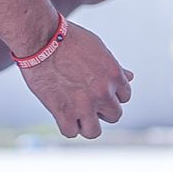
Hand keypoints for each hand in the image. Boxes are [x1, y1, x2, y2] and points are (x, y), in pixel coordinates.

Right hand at [18, 18, 132, 139]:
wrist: (42, 39)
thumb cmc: (68, 38)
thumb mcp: (98, 48)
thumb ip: (114, 67)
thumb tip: (130, 76)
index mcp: (114, 76)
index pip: (124, 96)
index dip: (111, 94)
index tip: (98, 90)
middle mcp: (103, 93)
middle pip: (113, 115)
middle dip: (101, 109)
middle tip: (86, 100)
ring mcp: (84, 105)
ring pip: (94, 131)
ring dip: (86, 124)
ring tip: (76, 114)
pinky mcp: (64, 112)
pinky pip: (71, 132)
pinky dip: (67, 126)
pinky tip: (62, 116)